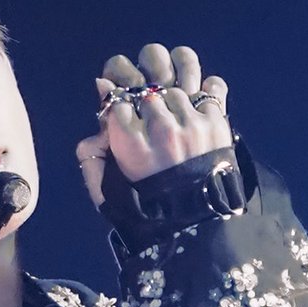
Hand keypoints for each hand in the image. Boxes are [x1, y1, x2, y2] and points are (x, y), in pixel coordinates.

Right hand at [76, 43, 232, 208]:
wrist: (194, 219)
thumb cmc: (146, 204)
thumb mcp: (108, 189)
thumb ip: (91, 154)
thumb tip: (98, 106)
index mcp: (131, 145)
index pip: (117, 103)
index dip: (121, 108)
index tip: (127, 120)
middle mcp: (160, 130)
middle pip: (147, 93)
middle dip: (147, 104)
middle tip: (153, 120)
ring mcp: (191, 124)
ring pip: (177, 88)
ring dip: (175, 99)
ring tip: (176, 116)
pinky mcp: (216, 123)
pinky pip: (212, 88)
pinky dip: (205, 94)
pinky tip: (199, 107)